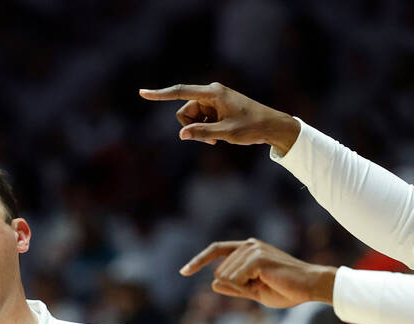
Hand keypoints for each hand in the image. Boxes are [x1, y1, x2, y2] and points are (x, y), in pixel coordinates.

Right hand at [138, 83, 299, 152]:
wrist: (271, 126)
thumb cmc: (252, 127)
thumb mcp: (226, 133)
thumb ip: (202, 133)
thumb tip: (181, 134)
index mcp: (213, 93)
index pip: (181, 92)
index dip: (160, 94)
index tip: (142, 93)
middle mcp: (211, 94)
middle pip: (184, 112)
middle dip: (191, 128)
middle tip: (210, 140)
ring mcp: (213, 101)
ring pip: (192, 119)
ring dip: (199, 131)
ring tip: (217, 139)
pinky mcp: (216, 109)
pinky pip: (200, 121)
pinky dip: (206, 131)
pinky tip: (220, 135)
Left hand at [179, 238, 335, 307]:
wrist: (309, 287)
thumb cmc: (286, 289)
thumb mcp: (255, 290)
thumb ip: (234, 287)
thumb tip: (213, 284)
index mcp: (248, 248)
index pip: (216, 250)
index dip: (198, 261)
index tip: (183, 272)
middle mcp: (248, 244)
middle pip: (219, 273)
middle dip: (236, 287)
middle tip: (262, 287)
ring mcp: (252, 249)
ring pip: (226, 277)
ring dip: (243, 288)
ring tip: (267, 284)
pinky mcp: (257, 258)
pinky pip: (235, 280)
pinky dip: (246, 287)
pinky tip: (265, 283)